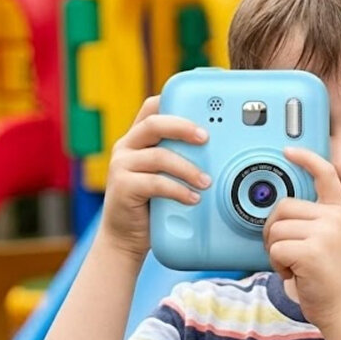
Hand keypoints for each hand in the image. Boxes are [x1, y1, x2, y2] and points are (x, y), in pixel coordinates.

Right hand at [99, 95, 210, 261]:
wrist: (125, 237)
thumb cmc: (152, 205)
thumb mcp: (167, 176)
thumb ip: (181, 160)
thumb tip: (219, 153)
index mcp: (138, 138)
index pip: (153, 108)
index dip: (174, 101)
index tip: (202, 108)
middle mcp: (127, 146)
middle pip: (154, 124)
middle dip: (183, 127)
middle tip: (206, 138)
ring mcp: (122, 165)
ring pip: (159, 156)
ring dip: (188, 168)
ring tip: (206, 181)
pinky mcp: (122, 187)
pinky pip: (156, 183)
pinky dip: (178, 190)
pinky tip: (192, 198)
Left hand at [263, 147, 340, 329]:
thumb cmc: (332, 283)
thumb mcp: (328, 245)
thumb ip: (310, 226)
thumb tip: (277, 217)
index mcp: (339, 214)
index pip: (326, 176)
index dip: (307, 159)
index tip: (290, 151)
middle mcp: (335, 219)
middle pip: (283, 207)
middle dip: (275, 230)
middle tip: (287, 253)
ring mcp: (324, 233)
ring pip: (275, 229)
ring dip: (276, 252)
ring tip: (296, 267)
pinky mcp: (311, 251)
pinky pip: (276, 248)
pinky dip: (278, 265)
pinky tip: (295, 275)